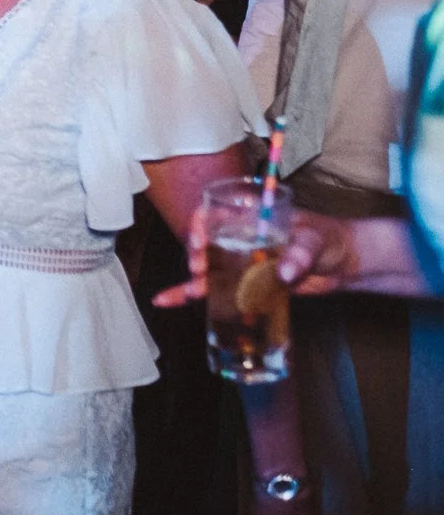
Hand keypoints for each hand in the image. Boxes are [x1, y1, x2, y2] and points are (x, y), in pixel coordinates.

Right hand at [152, 202, 360, 306]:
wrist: (345, 264)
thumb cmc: (330, 239)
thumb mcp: (317, 240)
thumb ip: (302, 253)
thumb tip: (285, 272)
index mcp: (251, 218)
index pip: (215, 213)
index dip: (201, 224)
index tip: (200, 240)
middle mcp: (239, 237)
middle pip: (205, 243)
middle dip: (195, 256)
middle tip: (200, 269)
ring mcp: (241, 262)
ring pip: (207, 268)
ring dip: (193, 279)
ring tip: (188, 292)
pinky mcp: (245, 284)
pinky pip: (216, 289)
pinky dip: (192, 295)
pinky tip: (170, 301)